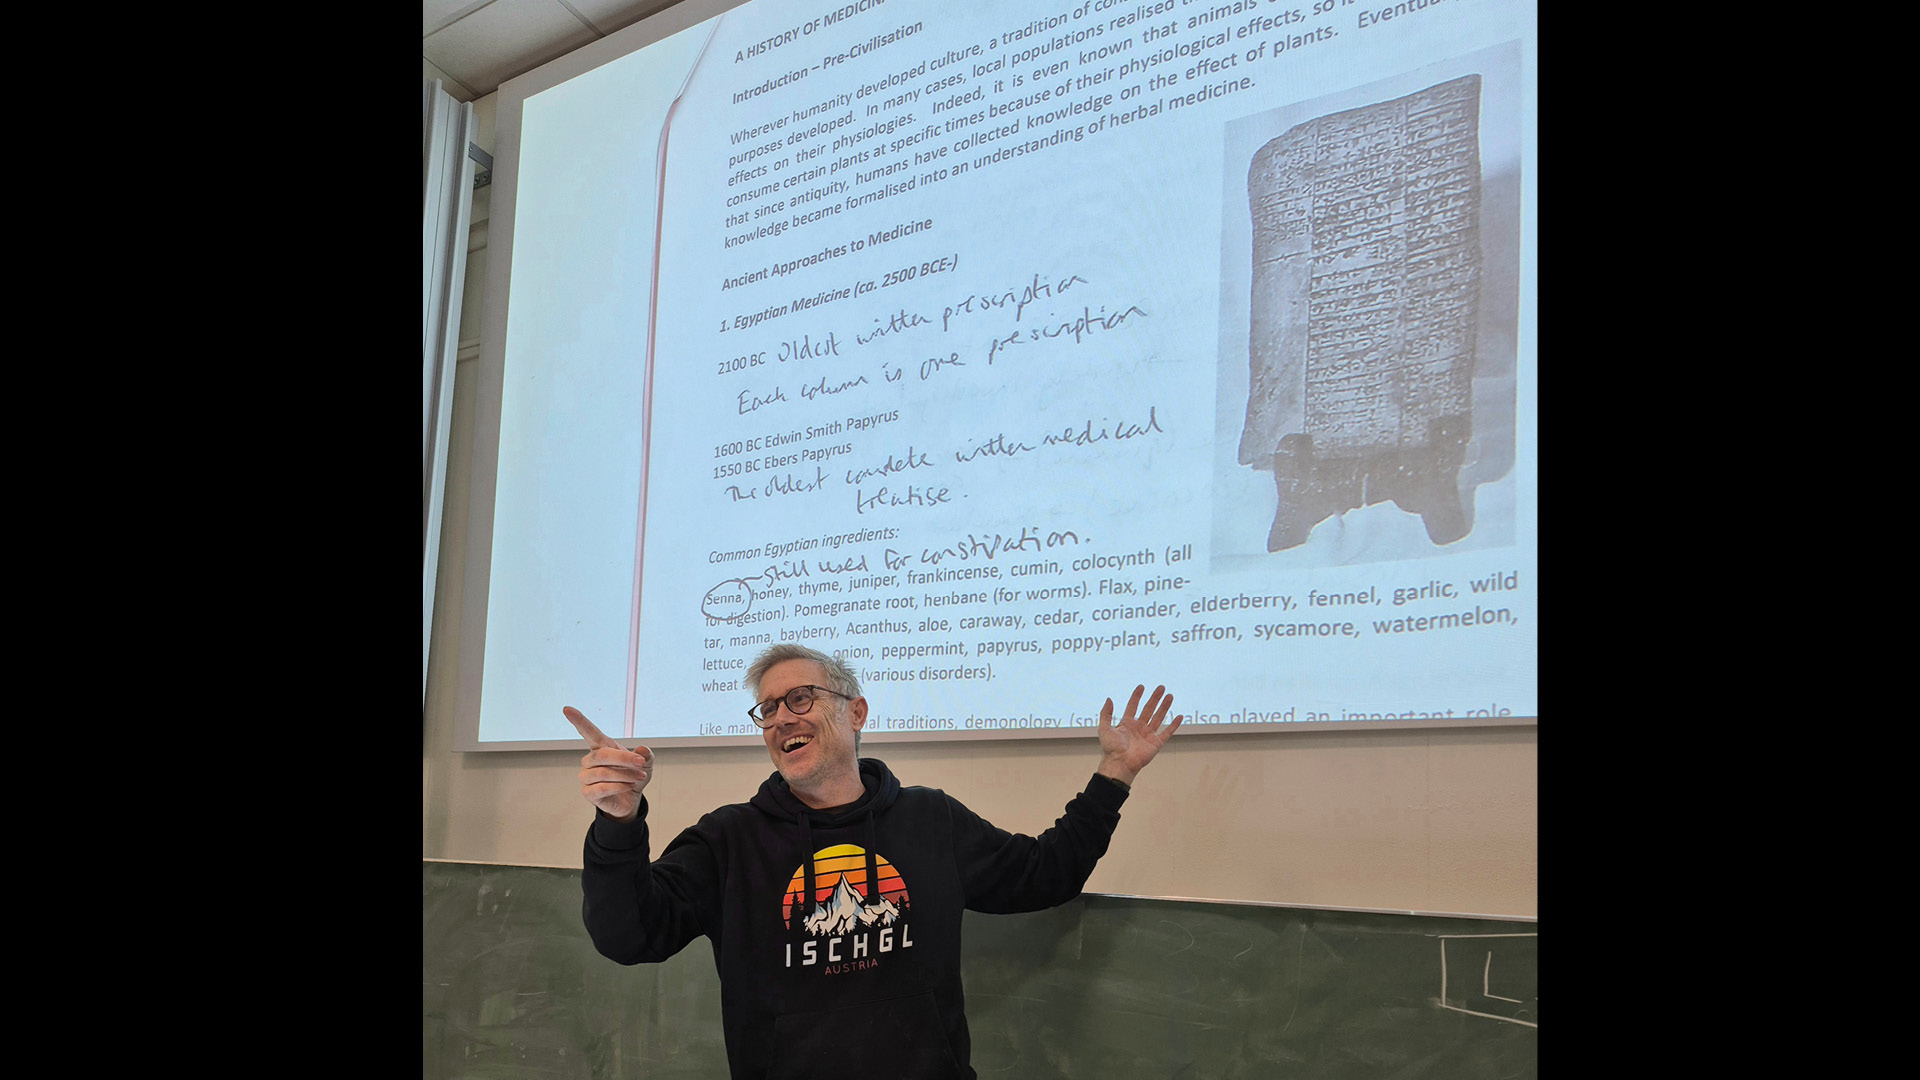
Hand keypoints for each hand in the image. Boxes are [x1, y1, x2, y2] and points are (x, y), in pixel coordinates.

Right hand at [565, 706, 652, 821]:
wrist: (630, 800)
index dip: (578, 720)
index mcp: (602, 747)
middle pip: (602, 755)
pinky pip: (601, 788)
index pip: (588, 732)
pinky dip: (619, 786)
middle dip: (624, 759)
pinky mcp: (588, 793)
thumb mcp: (645, 763)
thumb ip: (645, 755)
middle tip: (641, 764)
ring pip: (603, 772)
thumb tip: (643, 750)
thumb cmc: (633, 776)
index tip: (567, 709)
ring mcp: (587, 777)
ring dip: (625, 775)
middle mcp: (590, 761)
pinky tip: (628, 786)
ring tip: (638, 777)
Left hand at [1096, 684, 1181, 786]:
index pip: (1133, 706)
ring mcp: (1148, 735)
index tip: (1141, 687)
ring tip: (1170, 696)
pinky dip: (1174, 725)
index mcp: (1127, 723)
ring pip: (1158, 717)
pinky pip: (1167, 732)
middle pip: (1149, 709)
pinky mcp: (1156, 743)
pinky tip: (1179, 716)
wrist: (1120, 763)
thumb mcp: (1104, 728)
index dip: (1136, 696)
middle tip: (1161, 687)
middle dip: (1155, 698)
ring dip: (1164, 707)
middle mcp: (1138, 727)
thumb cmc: (1111, 748)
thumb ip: (1106, 713)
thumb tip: (1109, 699)